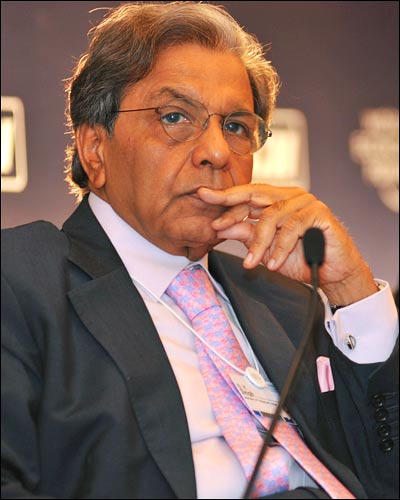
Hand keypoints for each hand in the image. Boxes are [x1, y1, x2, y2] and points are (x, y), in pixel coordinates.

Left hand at [198, 184, 377, 304]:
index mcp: (277, 199)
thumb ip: (246, 235)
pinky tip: (274, 263)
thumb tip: (220, 228)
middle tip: (215, 224)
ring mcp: (306, 202)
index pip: (247, 194)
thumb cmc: (300, 258)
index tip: (202, 196)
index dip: (225, 197)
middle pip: (255, 196)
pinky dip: (280, 247)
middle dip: (232, 209)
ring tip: (252, 264)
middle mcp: (290, 196)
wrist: (331, 273)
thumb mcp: (265, 249)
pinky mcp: (320, 213)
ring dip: (260, 244)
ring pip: (272, 217)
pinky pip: (293, 228)